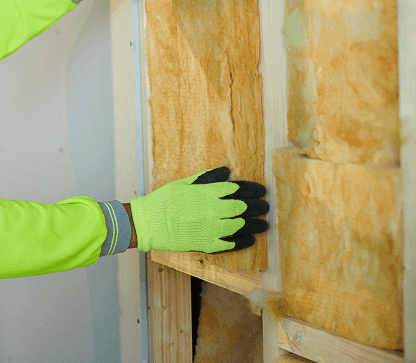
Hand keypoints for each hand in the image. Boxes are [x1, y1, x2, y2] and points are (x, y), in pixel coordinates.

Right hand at [128, 167, 267, 252]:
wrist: (149, 223)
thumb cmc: (164, 200)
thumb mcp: (185, 183)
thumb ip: (208, 177)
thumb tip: (227, 171)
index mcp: (208, 192)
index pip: (237, 189)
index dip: (253, 190)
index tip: (262, 191)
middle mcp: (213, 209)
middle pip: (243, 207)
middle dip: (258, 206)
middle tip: (266, 207)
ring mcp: (211, 228)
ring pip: (241, 225)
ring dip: (255, 224)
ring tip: (265, 224)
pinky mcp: (207, 243)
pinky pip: (230, 243)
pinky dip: (243, 241)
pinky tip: (251, 240)